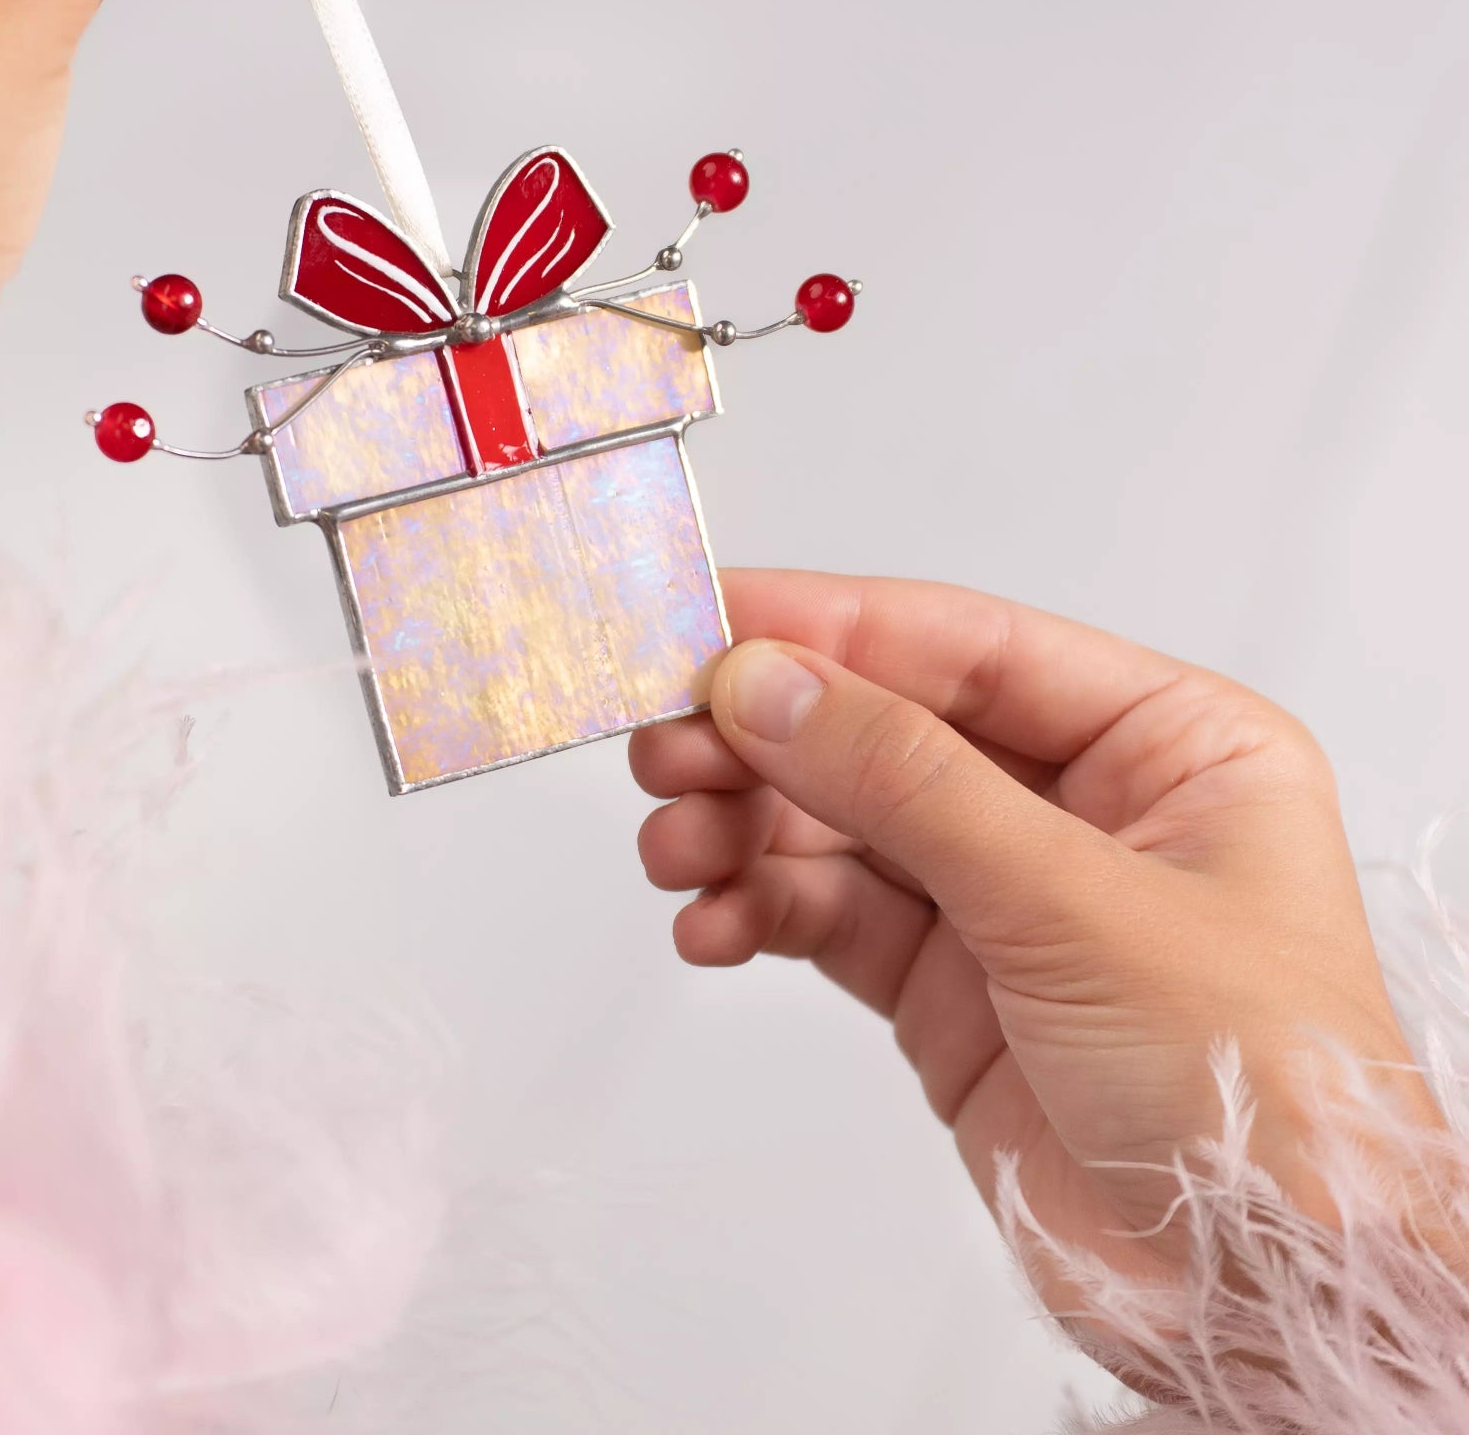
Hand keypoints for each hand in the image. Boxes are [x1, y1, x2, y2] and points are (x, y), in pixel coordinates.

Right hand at [631, 570, 1440, 1304]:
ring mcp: (1007, 898)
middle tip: (663, 745)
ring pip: (839, 821)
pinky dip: (757, 910)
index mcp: (1166, 743)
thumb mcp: (1077, 905)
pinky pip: (828, 914)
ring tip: (674, 848)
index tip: (709, 619)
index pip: (967, 646)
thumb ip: (908, 781)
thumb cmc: (1262, 1096)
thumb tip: (767, 685)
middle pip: (885, 728)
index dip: (829, 626)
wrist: (1256, 1305)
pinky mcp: (948, 987)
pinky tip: (710, 925)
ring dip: (743, 827)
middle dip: (766, 735)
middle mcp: (1083, 806)